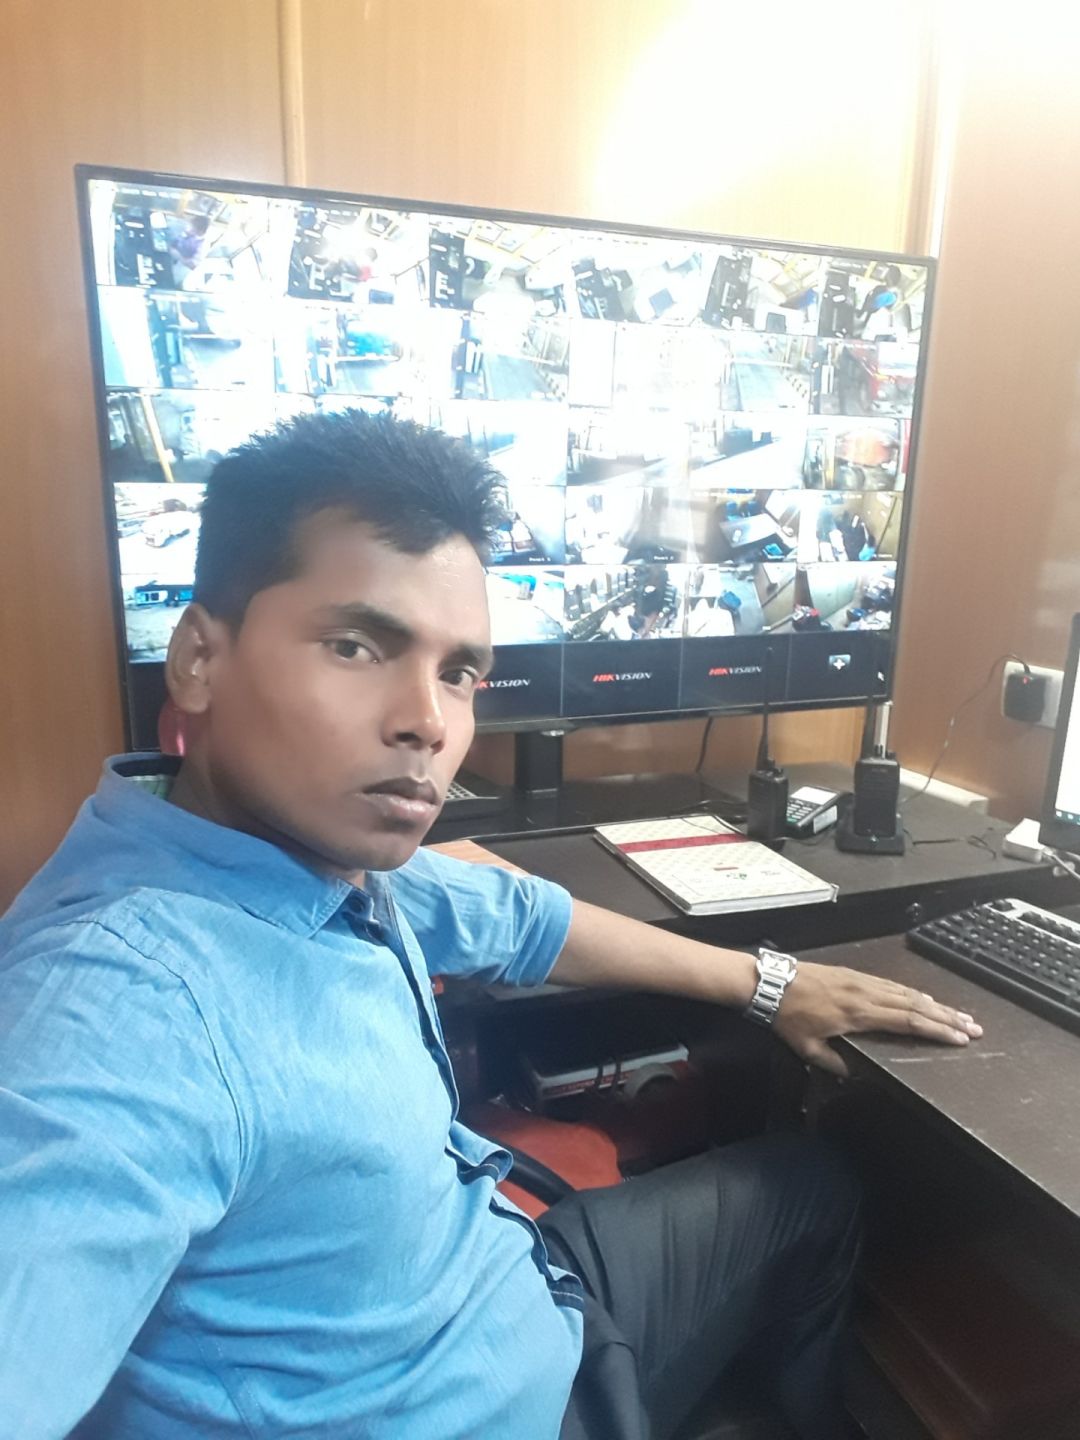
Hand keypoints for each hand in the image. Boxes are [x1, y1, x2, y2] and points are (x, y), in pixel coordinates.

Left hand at [773, 962, 982, 1076]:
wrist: (771, 982)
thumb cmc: (788, 1017)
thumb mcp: (808, 1048)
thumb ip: (835, 1062)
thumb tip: (857, 1075)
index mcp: (859, 1014)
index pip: (908, 1021)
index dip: (937, 1030)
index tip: (960, 1037)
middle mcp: (867, 994)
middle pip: (916, 1005)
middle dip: (948, 1017)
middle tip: (974, 1027)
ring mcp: (862, 981)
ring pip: (907, 992)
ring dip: (935, 1004)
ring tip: (959, 1014)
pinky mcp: (855, 974)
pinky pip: (892, 984)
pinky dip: (913, 993)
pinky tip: (924, 999)